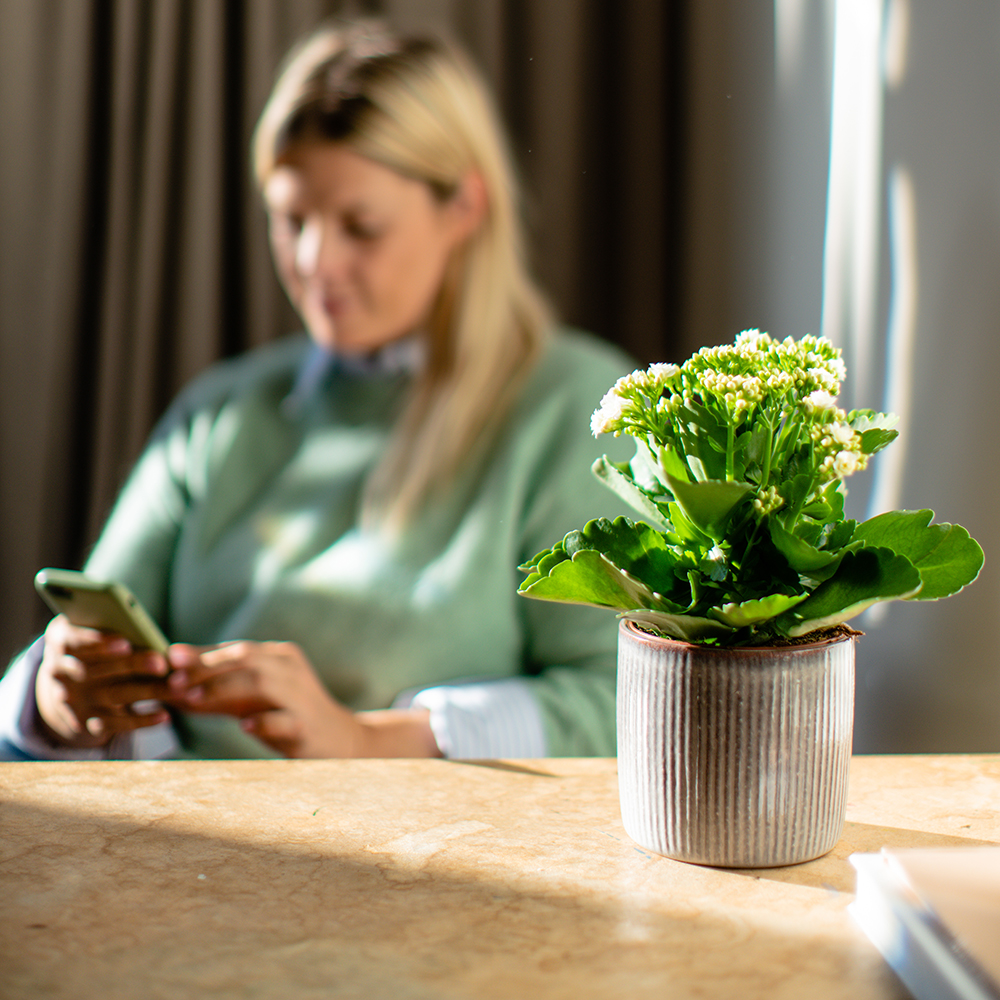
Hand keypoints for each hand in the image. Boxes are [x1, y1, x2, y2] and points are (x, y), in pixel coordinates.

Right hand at [35, 615, 171, 747]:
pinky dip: (141, 720)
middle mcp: (60, 672)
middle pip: (98, 670)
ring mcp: (71, 700)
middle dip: (132, 666)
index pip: (74, 642)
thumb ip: (108, 624)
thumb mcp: (90, 629)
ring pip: (112, 696)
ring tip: (176, 688)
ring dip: (147, 692)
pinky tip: (165, 715)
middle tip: (162, 664)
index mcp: (61, 641)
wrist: (65, 688)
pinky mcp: (85, 723)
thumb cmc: (92, 646)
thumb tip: (143, 628)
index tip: (126, 644)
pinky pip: (114, 724)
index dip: (99, 644)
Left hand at [166, 640, 441, 758]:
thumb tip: (171, 685)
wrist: (342, 740)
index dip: (200, 654)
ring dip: (223, 690)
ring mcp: (301, 697)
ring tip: (192, 699)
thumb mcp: (256, 697)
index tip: (165, 659)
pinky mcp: (306, 727)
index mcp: (278, 656)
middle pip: (245, 660)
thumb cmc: (289, 715)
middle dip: (205, 667)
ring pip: (261, 684)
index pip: (235, 650)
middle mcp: (290, 670)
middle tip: (171, 678)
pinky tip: (243, 725)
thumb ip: (221, 688)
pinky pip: (284, 720)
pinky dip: (263, 720)